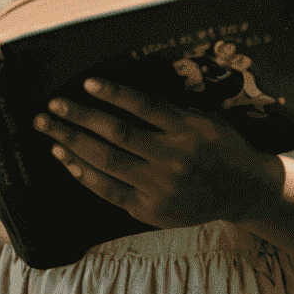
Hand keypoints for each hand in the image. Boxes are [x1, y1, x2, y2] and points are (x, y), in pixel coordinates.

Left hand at [35, 79, 276, 229]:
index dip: (114, 94)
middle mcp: (173, 159)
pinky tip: (67, 158)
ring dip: (73, 144)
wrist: (244, 191)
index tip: (87, 82)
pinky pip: (110, 191)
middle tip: (51, 106)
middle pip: (117, 135)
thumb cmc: (221, 145)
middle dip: (79, 119)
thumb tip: (122, 92)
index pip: (144, 107)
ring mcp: (160, 188)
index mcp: (187, 129)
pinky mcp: (151, 211)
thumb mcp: (205, 118)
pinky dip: (85, 174)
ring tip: (49, 129)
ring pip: (108, 163)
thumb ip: (170, 110)